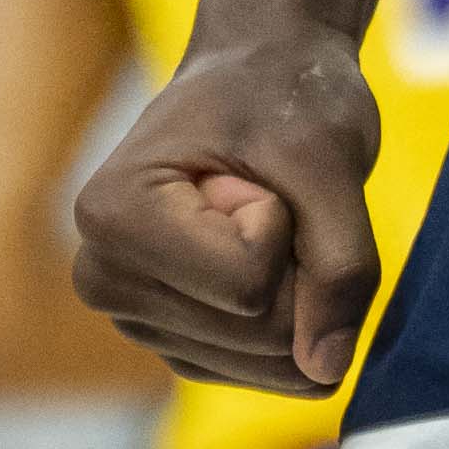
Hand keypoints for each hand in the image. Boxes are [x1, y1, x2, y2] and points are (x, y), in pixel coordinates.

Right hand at [72, 29, 384, 392]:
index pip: (247, 286)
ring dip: (301, 289)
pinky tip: (265, 253)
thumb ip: (342, 264)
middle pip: (260, 333)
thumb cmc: (284, 95)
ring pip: (275, 363)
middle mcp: (106, 281)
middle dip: (299, 262)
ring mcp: (140, 322)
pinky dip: (300, 316)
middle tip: (265, 191)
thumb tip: (327, 370)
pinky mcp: (181, 347)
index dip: (282, 220)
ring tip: (262, 217)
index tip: (249, 168)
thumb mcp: (329, 157)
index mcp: (113, 218)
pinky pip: (278, 373)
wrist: (261, 75)